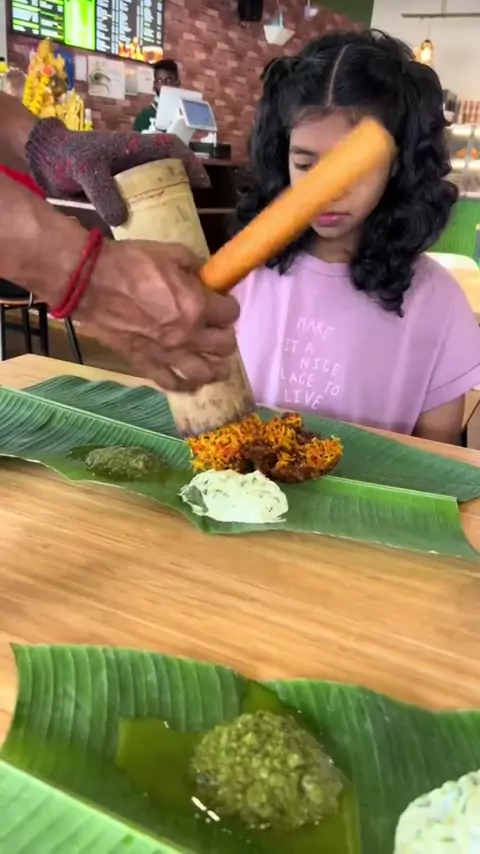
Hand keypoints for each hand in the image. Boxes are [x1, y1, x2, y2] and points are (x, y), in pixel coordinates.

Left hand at [25, 119, 209, 225]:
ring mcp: (125, 180)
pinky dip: (145, 218)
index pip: (170, 148)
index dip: (190, 162)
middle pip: (168, 173)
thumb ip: (102, 192)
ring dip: (165, 206)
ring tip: (176, 228)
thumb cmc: (66, 157)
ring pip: (154, 191)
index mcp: (133, 148)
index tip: (203, 183)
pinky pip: (137, 206)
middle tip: (191, 214)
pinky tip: (149, 235)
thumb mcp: (85, 170)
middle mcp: (134, 163)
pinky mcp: (115, 195)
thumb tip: (121, 219)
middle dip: (183, 191)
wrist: (42, 163)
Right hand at [76, 240, 239, 390]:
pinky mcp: (147, 365)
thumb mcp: (172, 253)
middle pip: (225, 346)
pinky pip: (173, 384)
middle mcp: (188, 336)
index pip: (231, 313)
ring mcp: (168, 355)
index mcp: (197, 306)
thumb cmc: (130, 263)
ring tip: (215, 363)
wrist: (91, 283)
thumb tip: (208, 277)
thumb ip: (196, 267)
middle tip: (218, 330)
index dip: (228, 307)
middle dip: (226, 336)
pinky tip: (190, 381)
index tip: (222, 304)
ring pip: (205, 373)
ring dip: (215, 368)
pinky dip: (186, 385)